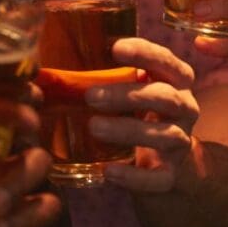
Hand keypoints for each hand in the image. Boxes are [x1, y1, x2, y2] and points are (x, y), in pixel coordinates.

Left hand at [85, 37, 199, 193]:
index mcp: (173, 81)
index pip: (166, 62)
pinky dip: (134, 176)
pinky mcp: (172, 174)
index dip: (145, 53)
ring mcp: (180, 142)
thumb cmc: (137, 114)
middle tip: (91, 97)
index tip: (115, 48)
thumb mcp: (127, 92)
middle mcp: (183, 109)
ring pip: (165, 135)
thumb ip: (102, 80)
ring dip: (127, 130)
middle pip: (166, 97)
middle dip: (129, 95)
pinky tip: (109, 172)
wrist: (166, 164)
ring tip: (93, 127)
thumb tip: (44, 73)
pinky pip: (159, 178)